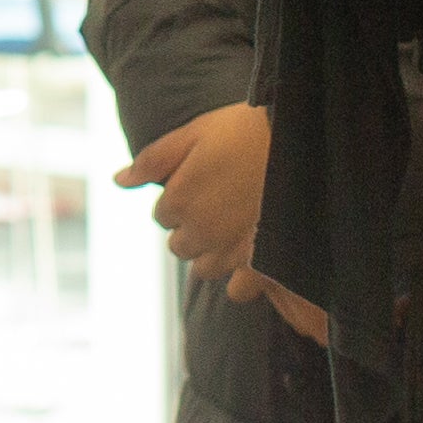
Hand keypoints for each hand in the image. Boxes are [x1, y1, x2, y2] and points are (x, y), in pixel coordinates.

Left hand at [117, 105, 333, 345]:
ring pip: (205, 268)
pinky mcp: (261, 264)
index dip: (181, 197)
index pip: (162, 215)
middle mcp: (199, 232)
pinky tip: (253, 253)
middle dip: (194, 226)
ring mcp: (230, 252)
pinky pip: (238, 290)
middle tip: (224, 200)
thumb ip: (152, 160)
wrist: (304, 141)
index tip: (205, 181)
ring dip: (214, 252)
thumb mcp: (194, 133)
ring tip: (240, 223)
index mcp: (178, 201)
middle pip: (180, 245)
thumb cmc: (246, 131)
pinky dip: (241, 279)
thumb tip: (119, 180)